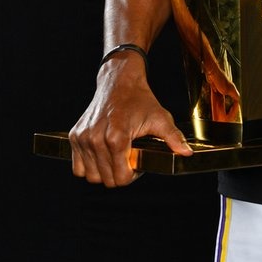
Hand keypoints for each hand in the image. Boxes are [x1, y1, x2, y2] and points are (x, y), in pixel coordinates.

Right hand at [69, 57, 191, 186]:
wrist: (120, 81)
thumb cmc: (139, 99)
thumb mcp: (160, 117)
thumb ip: (173, 138)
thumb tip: (186, 153)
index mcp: (117, 137)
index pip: (121, 178)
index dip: (133, 175)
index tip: (137, 163)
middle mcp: (96, 139)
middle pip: (106, 180)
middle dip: (120, 174)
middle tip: (129, 159)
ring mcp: (83, 138)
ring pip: (91, 176)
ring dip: (104, 171)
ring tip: (117, 156)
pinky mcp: (75, 136)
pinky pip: (78, 167)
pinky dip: (89, 166)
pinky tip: (103, 155)